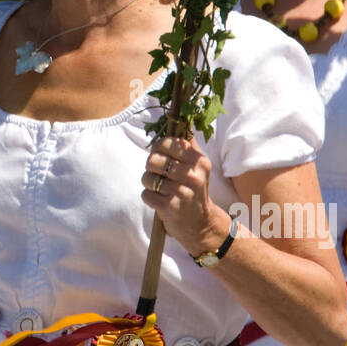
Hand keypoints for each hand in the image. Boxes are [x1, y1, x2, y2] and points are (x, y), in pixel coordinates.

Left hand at [141, 135, 227, 257]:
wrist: (201, 224)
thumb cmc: (194, 189)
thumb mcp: (197, 166)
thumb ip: (187, 144)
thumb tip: (178, 120)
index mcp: (198, 160)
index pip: (168, 142)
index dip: (158, 147)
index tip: (161, 154)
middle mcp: (192, 175)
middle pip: (153, 159)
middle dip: (151, 166)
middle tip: (159, 173)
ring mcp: (182, 192)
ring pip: (147, 177)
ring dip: (149, 183)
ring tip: (159, 188)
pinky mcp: (170, 207)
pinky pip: (146, 194)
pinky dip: (148, 197)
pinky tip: (159, 200)